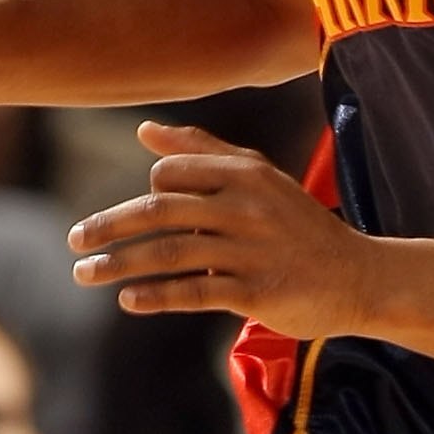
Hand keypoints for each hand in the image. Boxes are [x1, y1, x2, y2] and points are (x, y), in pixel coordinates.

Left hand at [70, 120, 375, 335]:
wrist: (359, 277)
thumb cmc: (300, 226)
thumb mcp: (259, 178)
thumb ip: (202, 151)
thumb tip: (144, 132)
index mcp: (244, 173)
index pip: (170, 174)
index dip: (141, 195)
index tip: (124, 220)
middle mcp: (246, 206)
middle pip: (160, 211)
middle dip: (109, 226)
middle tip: (73, 241)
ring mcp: (251, 250)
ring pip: (169, 253)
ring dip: (119, 264)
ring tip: (85, 274)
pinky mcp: (256, 292)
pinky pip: (194, 292)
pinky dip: (157, 296)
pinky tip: (129, 301)